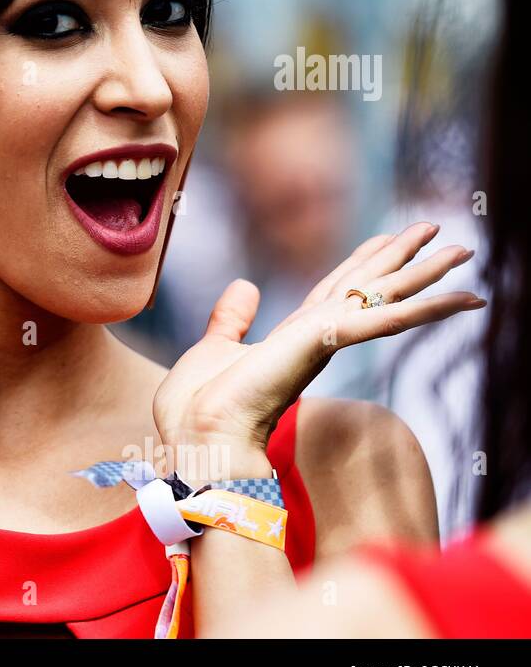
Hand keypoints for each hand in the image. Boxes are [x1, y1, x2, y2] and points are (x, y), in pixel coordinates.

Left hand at [152, 222, 483, 475]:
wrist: (201, 438)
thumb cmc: (200, 408)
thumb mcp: (215, 348)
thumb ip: (233, 319)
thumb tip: (244, 287)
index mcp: (293, 338)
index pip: (336, 289)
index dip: (362, 261)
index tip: (386, 238)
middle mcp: (317, 336)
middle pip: (369, 286)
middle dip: (403, 258)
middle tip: (437, 227)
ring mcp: (325, 340)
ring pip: (388, 297)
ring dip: (428, 274)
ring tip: (464, 250)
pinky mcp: (327, 342)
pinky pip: (387, 320)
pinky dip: (427, 307)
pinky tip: (465, 297)